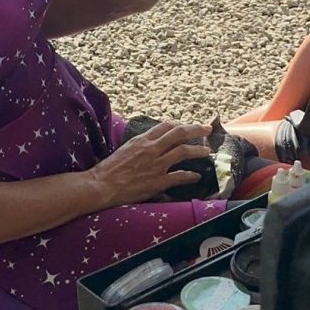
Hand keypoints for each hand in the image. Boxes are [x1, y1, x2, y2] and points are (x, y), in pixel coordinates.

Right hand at [89, 122, 211, 207]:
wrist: (101, 185)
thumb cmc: (109, 169)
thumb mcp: (125, 149)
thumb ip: (141, 144)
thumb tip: (152, 143)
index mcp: (142, 140)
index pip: (166, 126)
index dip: (179, 125)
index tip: (187, 126)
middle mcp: (151, 149)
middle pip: (179, 133)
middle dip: (196, 130)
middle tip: (207, 129)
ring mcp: (155, 165)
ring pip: (183, 152)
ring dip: (198, 151)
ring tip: (207, 152)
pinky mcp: (157, 182)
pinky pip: (179, 176)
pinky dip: (190, 176)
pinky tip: (196, 177)